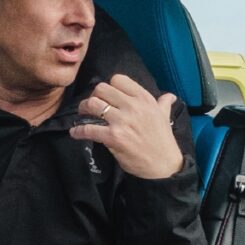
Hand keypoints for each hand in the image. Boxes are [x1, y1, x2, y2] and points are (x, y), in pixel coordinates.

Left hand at [70, 73, 184, 179]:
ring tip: (83, 116)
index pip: (118, 79)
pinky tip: (75, 133)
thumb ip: (163, 104)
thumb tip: (169, 96)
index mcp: (144, 99)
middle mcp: (133, 106)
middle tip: (91, 106)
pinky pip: (89, 129)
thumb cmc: (163, 141)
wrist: (164, 165)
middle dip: (93, 96)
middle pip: (101, 89)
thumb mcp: (165, 118)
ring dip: (83, 110)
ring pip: (92, 104)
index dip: (109, 87)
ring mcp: (122, 121)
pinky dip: (78, 131)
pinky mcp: (113, 137)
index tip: (106, 96)